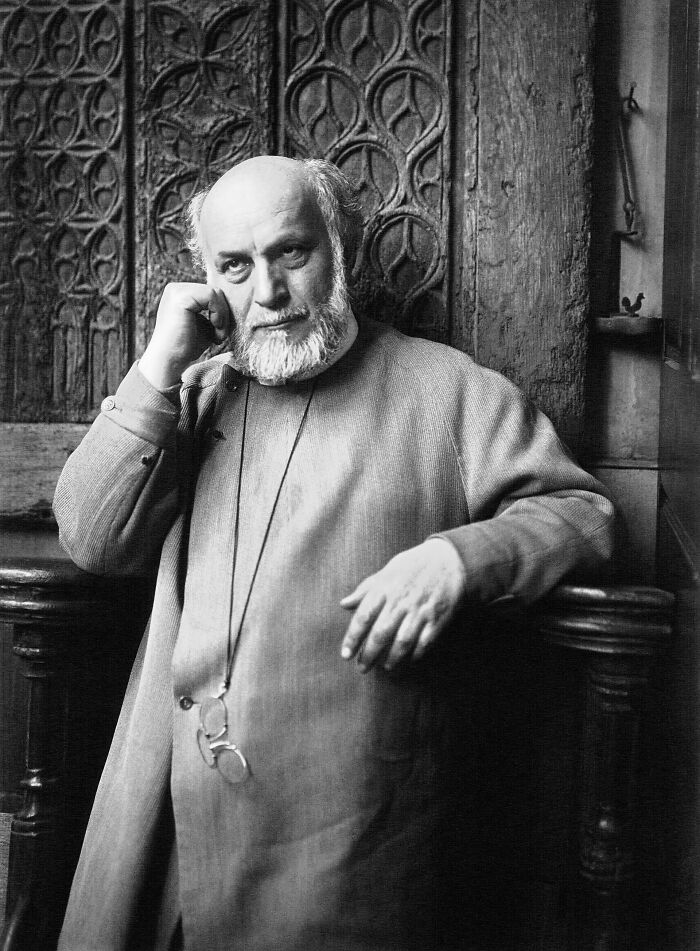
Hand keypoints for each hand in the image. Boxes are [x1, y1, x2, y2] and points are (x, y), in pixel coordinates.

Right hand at [139, 283, 232, 388]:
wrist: (169, 361)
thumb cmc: (186, 347)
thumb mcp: (204, 324)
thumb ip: (214, 312)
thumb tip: (232, 304)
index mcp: (180, 293)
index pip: (211, 293)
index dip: (221, 311)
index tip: (220, 333)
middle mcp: (176, 289)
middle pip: (214, 291)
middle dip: (223, 314)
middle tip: (220, 336)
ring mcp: (177, 291)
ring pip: (215, 292)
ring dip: (222, 315)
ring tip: (218, 335)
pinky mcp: (182, 298)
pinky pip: (212, 295)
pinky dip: (219, 313)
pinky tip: (215, 329)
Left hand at [340, 538, 466, 671]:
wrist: (449, 558)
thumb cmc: (413, 565)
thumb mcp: (387, 571)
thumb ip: (365, 589)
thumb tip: (344, 604)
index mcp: (385, 589)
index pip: (363, 617)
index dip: (353, 638)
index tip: (345, 654)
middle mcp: (400, 601)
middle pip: (380, 634)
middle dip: (369, 654)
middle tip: (362, 668)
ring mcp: (420, 611)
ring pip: (402, 642)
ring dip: (392, 659)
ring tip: (386, 667)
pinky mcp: (437, 618)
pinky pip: (425, 643)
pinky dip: (416, 655)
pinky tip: (409, 661)